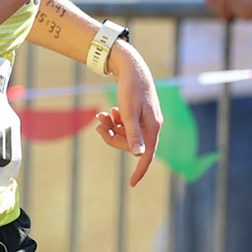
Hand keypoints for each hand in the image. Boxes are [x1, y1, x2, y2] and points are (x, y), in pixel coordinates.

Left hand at [93, 43, 161, 186]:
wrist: (131, 67)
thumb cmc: (131, 88)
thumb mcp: (129, 111)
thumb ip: (133, 133)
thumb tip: (138, 155)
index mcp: (152, 127)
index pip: (147, 155)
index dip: (139, 170)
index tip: (131, 184)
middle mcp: (151, 126)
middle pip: (130, 144)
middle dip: (112, 136)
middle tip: (98, 124)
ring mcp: (145, 120)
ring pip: (125, 134)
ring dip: (111, 127)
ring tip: (100, 115)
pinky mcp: (138, 114)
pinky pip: (125, 125)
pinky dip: (114, 121)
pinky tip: (108, 112)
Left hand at [207, 0, 251, 19]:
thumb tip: (221, 13)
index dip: (214, 4)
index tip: (223, 13)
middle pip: (212, 1)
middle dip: (220, 11)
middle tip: (227, 19)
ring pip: (224, 10)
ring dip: (236, 14)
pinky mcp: (244, 2)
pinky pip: (239, 16)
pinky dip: (247, 18)